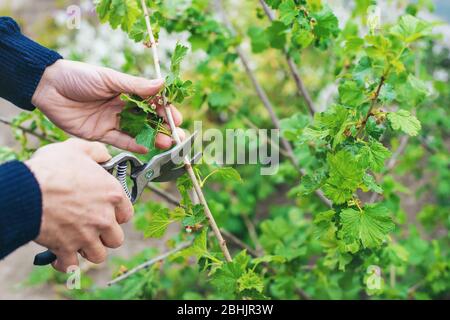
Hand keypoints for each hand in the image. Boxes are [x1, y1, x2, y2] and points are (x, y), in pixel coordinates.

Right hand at [26, 139, 132, 271]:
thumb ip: (96, 152)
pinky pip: (72, 266)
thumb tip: (105, 155)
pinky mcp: (67, 248)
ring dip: (89, 251)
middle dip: (105, 237)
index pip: (127, 214)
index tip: (108, 213)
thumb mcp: (77, 149)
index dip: (117, 215)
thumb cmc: (52, 168)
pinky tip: (60, 256)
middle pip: (116, 239)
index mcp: (112, 194)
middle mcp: (104, 218)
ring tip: (79, 243)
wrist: (26, 190)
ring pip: (99, 255)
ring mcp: (87, 235)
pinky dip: (65, 264)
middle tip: (93, 229)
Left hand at [32, 60, 183, 153]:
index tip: (177, 117)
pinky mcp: (100, 134)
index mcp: (126, 91)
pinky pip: (120, 141)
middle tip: (178, 136)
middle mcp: (122, 107)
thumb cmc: (79, 76)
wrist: (48, 87)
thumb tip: (163, 84)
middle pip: (148, 120)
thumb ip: (135, 85)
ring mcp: (112, 121)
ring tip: (168, 143)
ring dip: (153, 138)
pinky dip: (134, 145)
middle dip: (164, 128)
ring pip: (137, 132)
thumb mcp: (109, 78)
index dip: (165, 110)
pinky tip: (147, 148)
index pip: (152, 102)